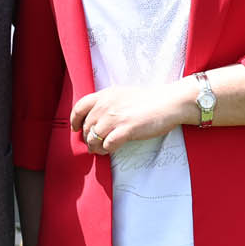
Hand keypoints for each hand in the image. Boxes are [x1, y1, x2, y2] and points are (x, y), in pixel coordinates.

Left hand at [69, 83, 191, 153]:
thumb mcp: (123, 94)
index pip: (80, 106)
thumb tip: (98, 117)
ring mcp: (115, 118)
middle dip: (87, 137)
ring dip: (94, 147)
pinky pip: (107, 145)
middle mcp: (107, 105)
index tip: (76, 128)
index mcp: (106, 95)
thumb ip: (109, 102)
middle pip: (86, 126)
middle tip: (93, 144)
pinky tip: (110, 151)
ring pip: (93, 138)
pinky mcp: (126, 130)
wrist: (169, 102)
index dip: (75, 120)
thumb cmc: (150, 99)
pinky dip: (105, 150)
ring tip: (100, 150)